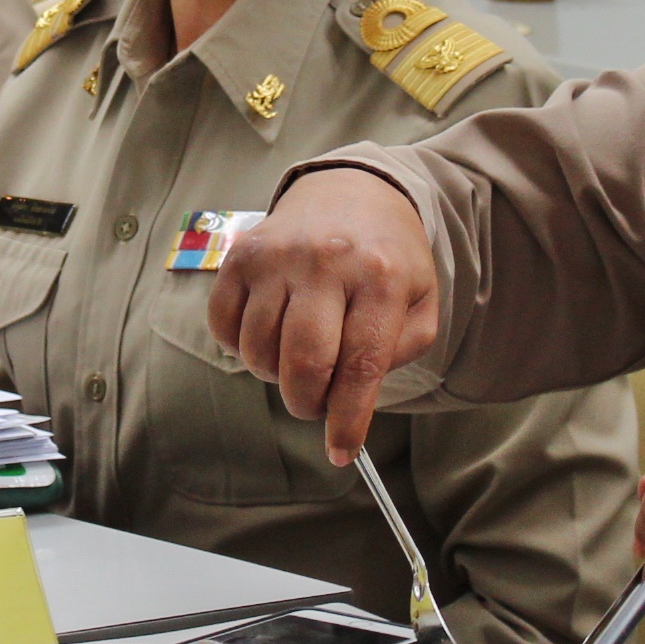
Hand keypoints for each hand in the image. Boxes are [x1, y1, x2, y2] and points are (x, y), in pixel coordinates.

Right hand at [208, 165, 441, 464]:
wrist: (352, 191)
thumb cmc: (388, 258)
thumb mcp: (420, 301)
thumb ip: (399, 352)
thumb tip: (353, 397)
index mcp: (381, 277)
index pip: (361, 365)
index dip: (347, 420)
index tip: (340, 452)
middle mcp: (326, 262)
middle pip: (303, 364)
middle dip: (307, 403)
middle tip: (315, 403)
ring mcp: (278, 256)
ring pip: (259, 351)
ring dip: (274, 375)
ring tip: (296, 358)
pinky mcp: (240, 255)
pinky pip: (224, 326)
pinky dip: (241, 347)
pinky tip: (267, 334)